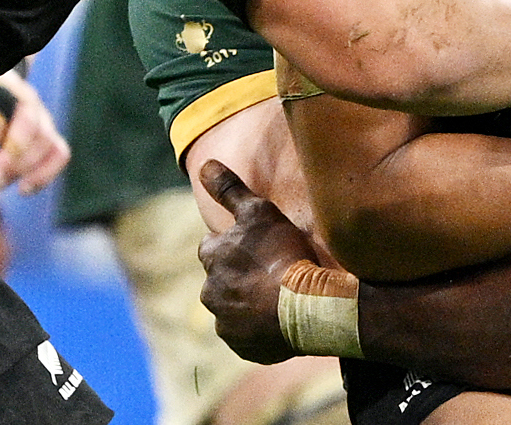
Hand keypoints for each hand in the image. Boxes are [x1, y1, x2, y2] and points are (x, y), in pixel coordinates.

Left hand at [0, 68, 69, 193]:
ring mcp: (42, 118)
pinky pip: (59, 154)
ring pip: (48, 142)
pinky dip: (44, 174)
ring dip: (25, 168)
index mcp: (3, 88)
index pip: (4, 104)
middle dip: (12, 156)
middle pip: (32, 126)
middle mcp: (27, 101)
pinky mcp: (49, 137)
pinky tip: (23, 189)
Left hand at [198, 159, 319, 362]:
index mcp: (212, 258)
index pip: (212, 246)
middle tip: (269, 270)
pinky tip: (278, 318)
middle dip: (237, 274)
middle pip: (220, 278)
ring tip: (277, 295)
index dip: (233, 243)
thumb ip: (230, 189)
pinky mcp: (240, 345)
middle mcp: (210, 291)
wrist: (306, 306)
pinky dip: (257, 326)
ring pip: (231, 306)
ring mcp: (224, 322)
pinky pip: (245, 333)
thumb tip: (204, 165)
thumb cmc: (283, 253)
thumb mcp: (259, 212)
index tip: (255, 245)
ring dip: (247, 301)